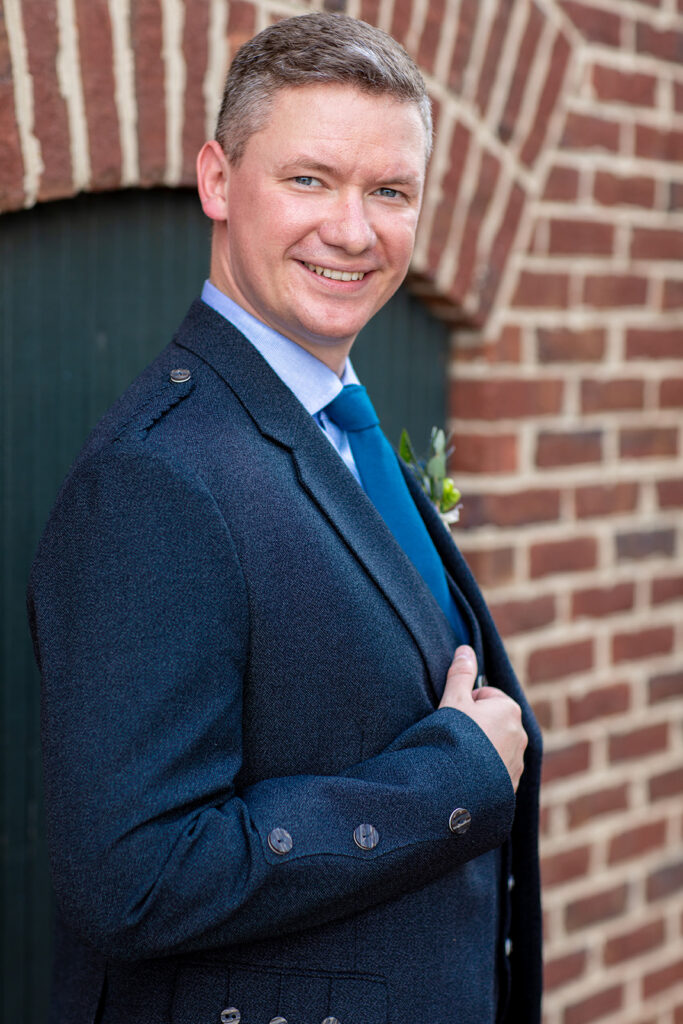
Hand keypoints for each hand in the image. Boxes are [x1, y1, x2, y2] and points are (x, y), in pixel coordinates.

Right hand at [438, 646, 527, 791]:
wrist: (456, 786)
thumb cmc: (455, 738)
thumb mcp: (453, 700)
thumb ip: (461, 674)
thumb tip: (466, 649)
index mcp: (510, 710)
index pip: (486, 696)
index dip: (466, 704)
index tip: (455, 717)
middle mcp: (521, 735)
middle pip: (492, 721)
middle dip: (476, 726)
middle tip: (456, 737)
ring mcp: (518, 762)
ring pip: (495, 746)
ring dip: (481, 749)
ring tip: (461, 757)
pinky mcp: (511, 786)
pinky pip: (496, 771)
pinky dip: (483, 771)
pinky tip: (467, 775)